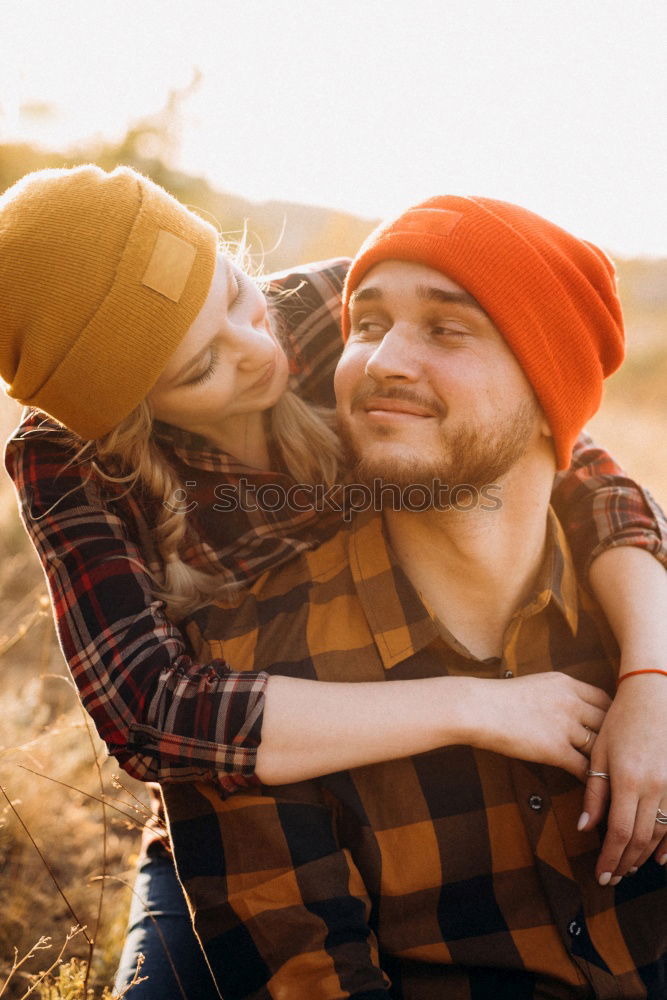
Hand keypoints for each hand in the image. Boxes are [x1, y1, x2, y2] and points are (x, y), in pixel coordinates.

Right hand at [472, 672, 609, 777]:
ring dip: (605, 764)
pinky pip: (584, 768)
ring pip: (599, 747)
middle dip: (613, 741)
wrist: (477, 708)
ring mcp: (565, 725)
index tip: (613, 729)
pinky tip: (593, 788)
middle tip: (616, 756)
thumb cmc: (497, 699)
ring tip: (610, 777)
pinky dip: (591, 781)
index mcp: (566, 683)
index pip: (604, 699)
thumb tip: (568, 710)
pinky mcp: (556, 749)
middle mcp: (571, 701)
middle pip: (607, 723)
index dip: (611, 716)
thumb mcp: (535, 685)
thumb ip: (557, 694)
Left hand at [578, 674, 666, 884]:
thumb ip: (594, 792)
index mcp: (630, 780)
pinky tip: (660, 856)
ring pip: (661, 833)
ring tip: (629, 868)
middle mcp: (656, 787)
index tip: (601, 875)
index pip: (620, 832)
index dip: (610, 857)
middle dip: (625, 862)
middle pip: (641, 839)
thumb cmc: (622, 720)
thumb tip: (585, 827)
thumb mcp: (600, 752)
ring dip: (645, 855)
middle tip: (612, 878)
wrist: (654, 695)